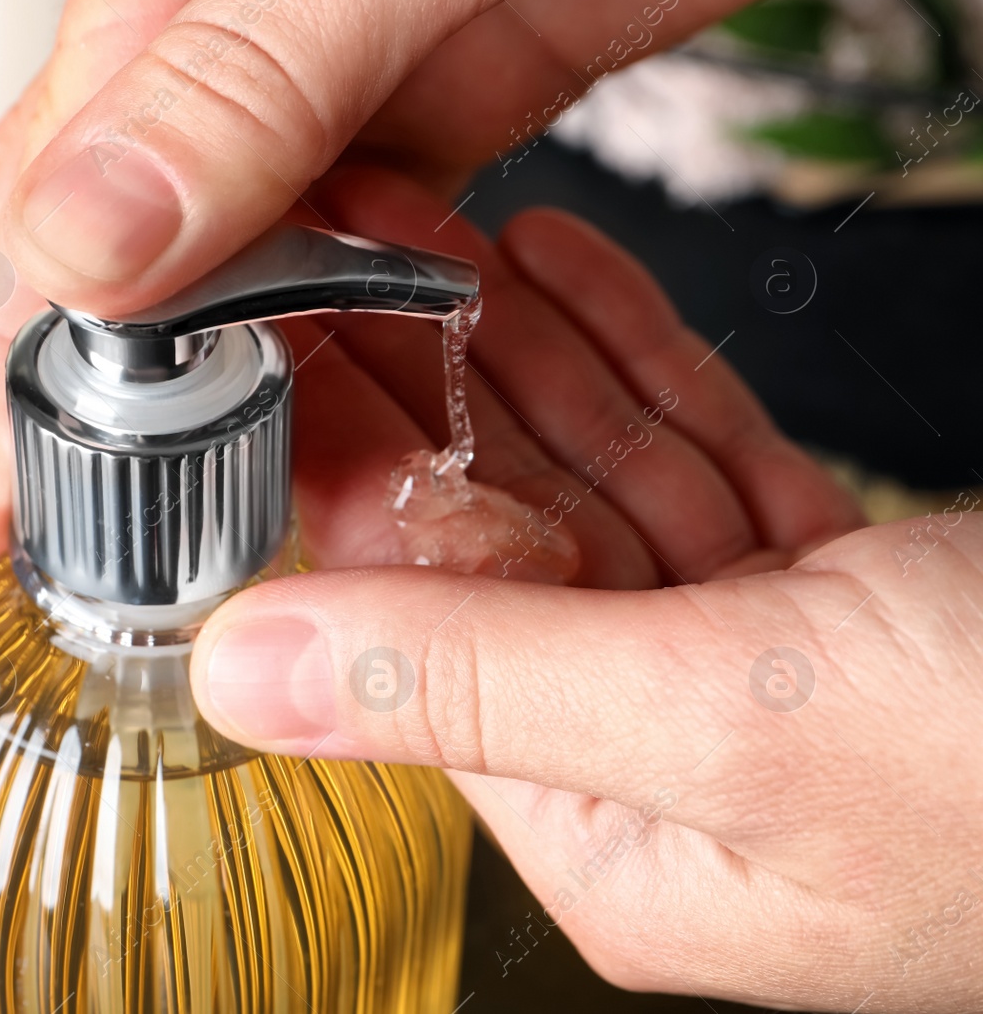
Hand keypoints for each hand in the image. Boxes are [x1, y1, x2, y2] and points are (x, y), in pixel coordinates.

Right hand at [0, 0, 836, 579]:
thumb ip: (247, 81)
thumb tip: (84, 241)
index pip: (47, 179)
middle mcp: (227, 17)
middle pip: (84, 224)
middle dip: (7, 387)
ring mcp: (321, 66)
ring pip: (192, 248)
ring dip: (124, 381)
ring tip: (56, 492)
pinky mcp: (417, 97)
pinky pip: (319, 240)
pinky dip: (271, 335)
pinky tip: (234, 407)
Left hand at [190, 175, 981, 1011]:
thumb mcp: (735, 724)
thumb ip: (480, 686)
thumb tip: (250, 675)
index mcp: (613, 839)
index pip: (417, 650)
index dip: (346, 497)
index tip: (284, 367)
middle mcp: (667, 758)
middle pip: (500, 549)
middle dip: (424, 398)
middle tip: (345, 270)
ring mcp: (755, 669)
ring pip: (595, 487)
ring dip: (515, 361)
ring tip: (430, 246)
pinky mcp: (835, 589)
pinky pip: (698, 458)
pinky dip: (635, 367)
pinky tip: (558, 285)